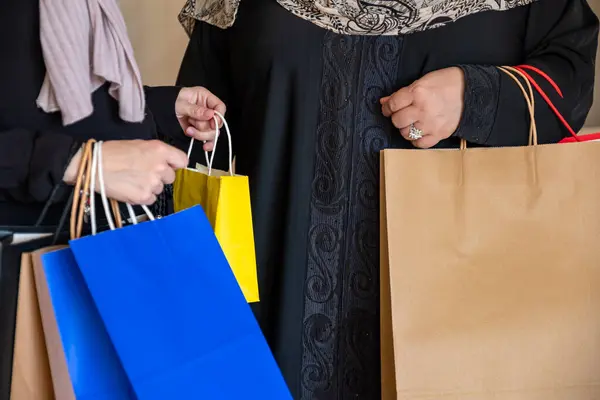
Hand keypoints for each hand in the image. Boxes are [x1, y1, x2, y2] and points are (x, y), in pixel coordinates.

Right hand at [64, 140, 186, 204]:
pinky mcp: (144, 196)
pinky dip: (143, 196)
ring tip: (133, 179)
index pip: (182, 161)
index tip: (168, 166)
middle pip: (171, 177)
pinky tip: (131, 188)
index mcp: (160, 150)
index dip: (175, 164)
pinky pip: (151, 199)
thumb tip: (167, 163)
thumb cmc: (113, 152)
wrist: (93, 165)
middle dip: (160, 176)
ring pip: (160, 189)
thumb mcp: (140, 145)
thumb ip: (157, 154)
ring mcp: (153, 183)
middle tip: (143, 172)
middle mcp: (160, 166)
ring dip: (150, 186)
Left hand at [175, 87, 225, 150]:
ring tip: (189, 130)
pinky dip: (208, 144)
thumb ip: (196, 110)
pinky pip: (209, 139)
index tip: (212, 123)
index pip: (220, 107)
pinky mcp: (200, 131)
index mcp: (206, 98)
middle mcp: (208, 110)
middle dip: (205, 127)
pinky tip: (205, 146)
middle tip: (193, 124)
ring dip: (201, 134)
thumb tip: (210, 114)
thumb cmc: (172, 101)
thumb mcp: (182, 103)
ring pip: (213, 133)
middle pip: (217, 123)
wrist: (162, 109)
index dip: (219, 116)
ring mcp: (205, 121)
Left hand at [381, 67, 464, 148]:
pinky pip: (419, 144)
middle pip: (397, 121)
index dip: (387, 107)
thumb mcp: (423, 81)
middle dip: (397, 118)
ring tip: (412, 122)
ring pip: (406, 134)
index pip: (392, 105)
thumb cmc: (446, 83)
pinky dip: (416, 139)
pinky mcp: (439, 134)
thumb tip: (384, 102)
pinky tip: (420, 131)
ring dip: (406, 129)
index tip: (388, 108)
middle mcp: (422, 110)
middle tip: (402, 114)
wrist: (471, 92)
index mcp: (418, 93)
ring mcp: (430, 124)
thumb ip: (402, 93)